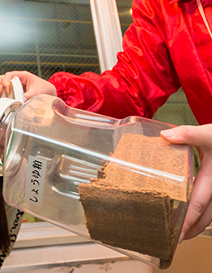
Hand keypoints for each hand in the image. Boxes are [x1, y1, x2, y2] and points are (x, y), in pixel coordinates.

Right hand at [0, 71, 56, 100]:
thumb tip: (19, 103)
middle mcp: (16, 80)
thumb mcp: (37, 93)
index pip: (9, 75)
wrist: (49, 94)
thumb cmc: (45, 90)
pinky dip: (2, 99)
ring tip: (0, 101)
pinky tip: (3, 104)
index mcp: (23, 76)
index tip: (7, 90)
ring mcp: (13, 87)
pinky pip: (4, 95)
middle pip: (1, 79)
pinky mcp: (13, 94)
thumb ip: (28, 97)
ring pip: (0, 87)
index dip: (5, 82)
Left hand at [160, 124, 211, 240]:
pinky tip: (190, 212)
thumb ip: (187, 134)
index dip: (188, 221)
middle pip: (206, 216)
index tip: (178, 235)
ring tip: (182, 232)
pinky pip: (210, 204)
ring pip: (211, 213)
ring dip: (198, 223)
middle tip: (176, 240)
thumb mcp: (208, 133)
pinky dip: (201, 211)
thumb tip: (165, 136)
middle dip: (192, 229)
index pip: (199, 204)